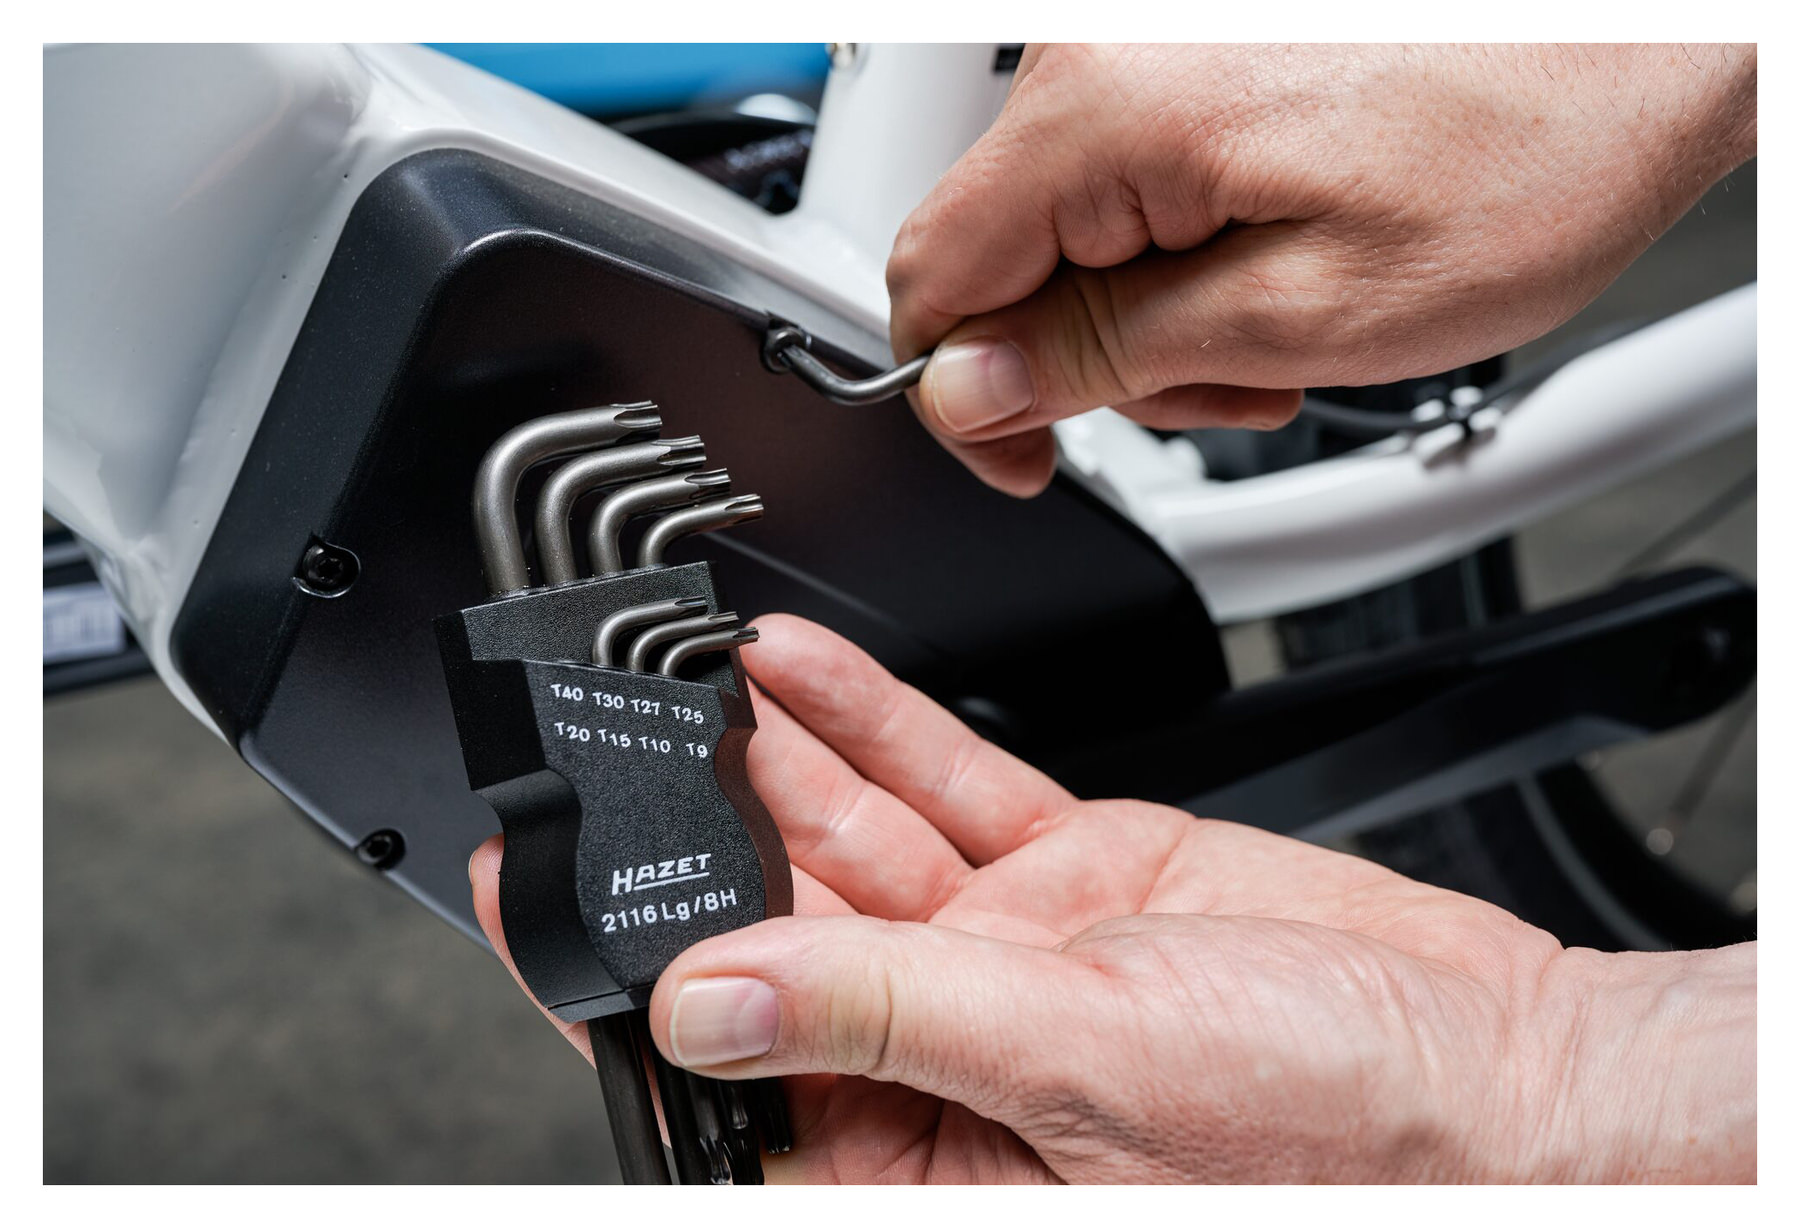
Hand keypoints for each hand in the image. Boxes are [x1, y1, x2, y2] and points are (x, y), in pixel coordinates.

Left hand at [469, 615, 1753, 1182]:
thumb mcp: (1074, 1070)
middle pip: (776, 920)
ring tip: (689, 674)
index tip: (534, 894)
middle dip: (693, 828)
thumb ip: (884, 1014)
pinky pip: (949, 785)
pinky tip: (804, 675)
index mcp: (916, 1158)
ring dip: (775, 753)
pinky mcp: (1073, 872)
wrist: (1487, 1065)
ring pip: (852, 836)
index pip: (726, 1063)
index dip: (622, 977)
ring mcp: (1007, 953)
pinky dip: (876, 723)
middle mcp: (945, 1056)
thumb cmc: (1325, 1143)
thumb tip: (712, 996)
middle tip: (606, 735)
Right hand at [887, 43, 1756, 494]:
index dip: (966, 398)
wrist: (1655, 33)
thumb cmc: (1527, 150)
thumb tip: (970, 389)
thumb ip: (1107, 356)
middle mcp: (1104, 49)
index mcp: (1106, 115)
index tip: (1028, 457)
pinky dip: (1183, 237)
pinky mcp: (1190, 40)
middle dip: (1091, 356)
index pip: (930, 280)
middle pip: (1002, 254)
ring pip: (1069, 220)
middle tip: (1224, 388)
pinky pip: (1128, 166)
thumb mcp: (1299, 314)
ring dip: (1151, 305)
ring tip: (1276, 328)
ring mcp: (1144, 34)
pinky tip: (1273, 258)